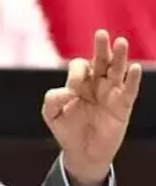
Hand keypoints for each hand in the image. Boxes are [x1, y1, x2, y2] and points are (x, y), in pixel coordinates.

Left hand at [42, 30, 141, 185]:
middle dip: (101, 48)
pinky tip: (135, 67)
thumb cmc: (67, 130)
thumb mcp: (51, 114)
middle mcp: (96, 84)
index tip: (74, 89)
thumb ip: (52, 99)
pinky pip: (130, 91)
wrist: (82, 152)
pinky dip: (133, 80)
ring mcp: (110, 94)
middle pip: (100, 61)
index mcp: (79, 82)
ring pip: (116, 71)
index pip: (80, 66)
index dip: (77, 72)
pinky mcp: (122, 107)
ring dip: (119, 57)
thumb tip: (68, 90)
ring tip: (121, 42)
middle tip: (101, 33)